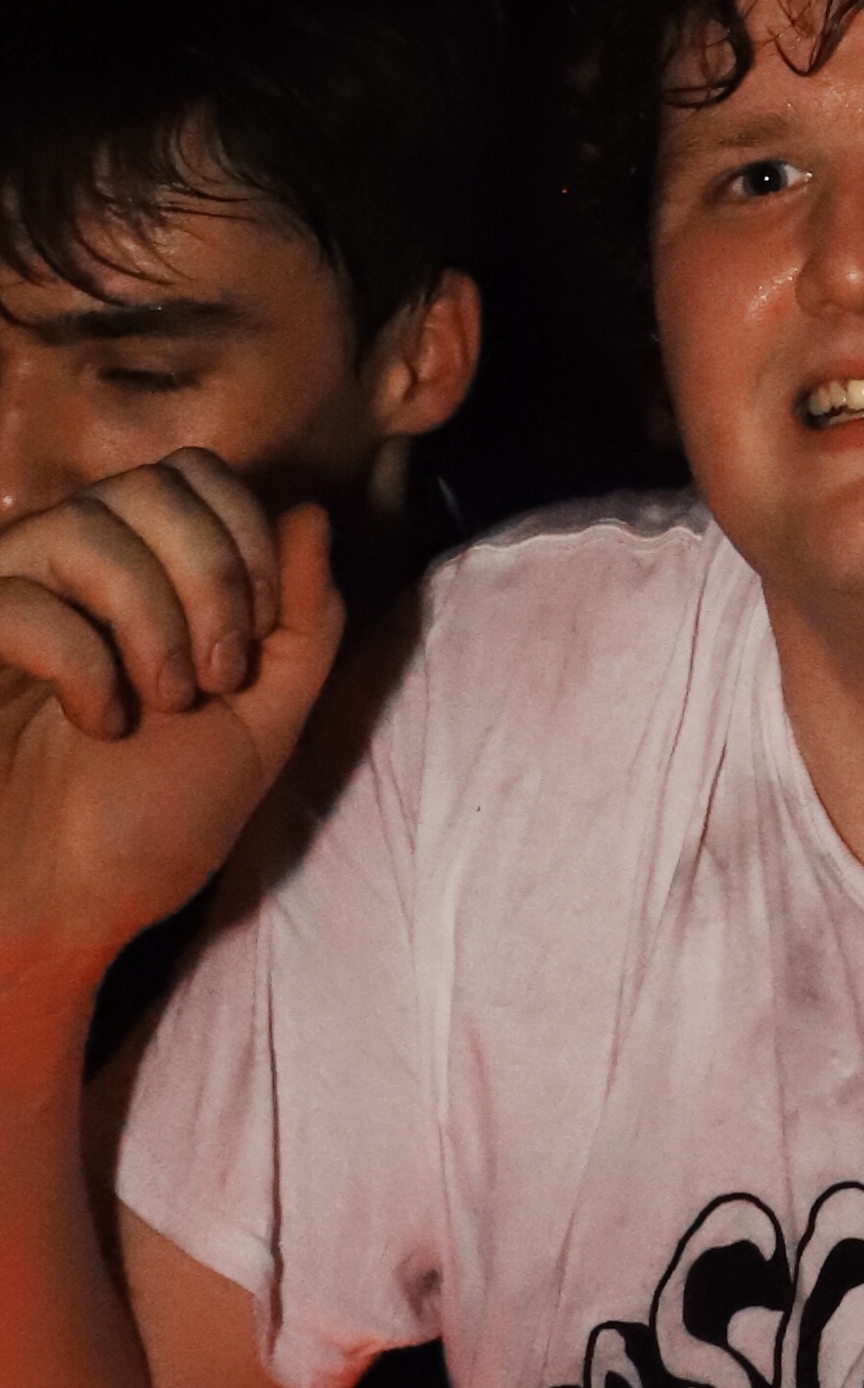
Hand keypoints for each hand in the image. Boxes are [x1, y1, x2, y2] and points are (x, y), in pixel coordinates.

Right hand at [0, 458, 346, 996]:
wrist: (54, 913)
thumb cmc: (148, 826)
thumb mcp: (261, 724)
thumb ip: (302, 623)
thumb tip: (310, 513)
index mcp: (143, 574)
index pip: (199, 474)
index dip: (247, 538)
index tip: (256, 643)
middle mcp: (69, 569)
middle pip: (152, 482)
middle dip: (213, 573)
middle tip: (217, 677)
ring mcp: (7, 598)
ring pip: (85, 522)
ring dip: (153, 616)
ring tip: (163, 702)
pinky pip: (16, 597)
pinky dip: (80, 659)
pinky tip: (99, 722)